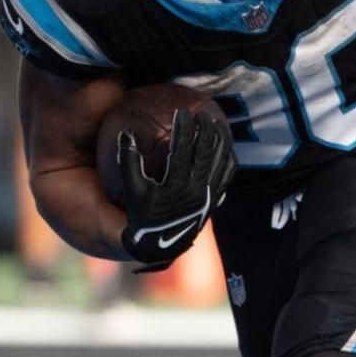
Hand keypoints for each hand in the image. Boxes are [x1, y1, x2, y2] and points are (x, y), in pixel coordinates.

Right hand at [120, 109, 235, 272]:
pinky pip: (227, 176)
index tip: (182, 112)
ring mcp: (208, 198)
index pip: (183, 150)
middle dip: (206, 129)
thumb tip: (127, 134)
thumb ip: (128, 162)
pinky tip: (226, 146)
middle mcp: (196, 193)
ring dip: (222, 141)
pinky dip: (229, 159)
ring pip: (222, 163)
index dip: (184, 129)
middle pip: (206, 153)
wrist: (159, 244)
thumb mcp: (132, 190)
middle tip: (203, 114)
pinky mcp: (214, 201)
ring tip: (219, 124)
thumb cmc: (141, 214)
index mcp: (175, 189)